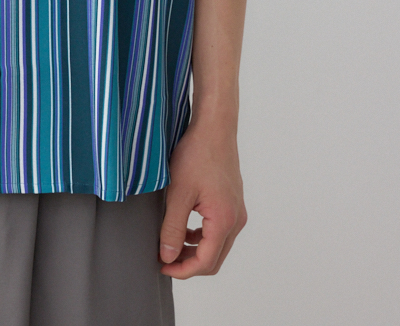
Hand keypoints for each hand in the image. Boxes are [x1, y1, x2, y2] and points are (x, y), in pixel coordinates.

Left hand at [158, 120, 246, 277]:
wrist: (214, 128)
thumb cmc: (197, 154)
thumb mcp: (178, 192)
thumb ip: (173, 228)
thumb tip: (168, 256)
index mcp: (224, 220)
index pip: (205, 262)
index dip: (182, 270)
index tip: (162, 266)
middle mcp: (236, 220)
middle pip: (214, 259)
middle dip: (189, 264)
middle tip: (164, 259)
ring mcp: (237, 212)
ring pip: (218, 246)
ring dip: (196, 251)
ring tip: (171, 244)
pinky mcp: (233, 203)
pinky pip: (220, 232)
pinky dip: (203, 237)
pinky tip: (186, 228)